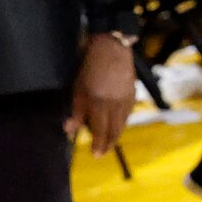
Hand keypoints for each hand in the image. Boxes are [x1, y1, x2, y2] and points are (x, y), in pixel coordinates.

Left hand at [68, 31, 135, 155]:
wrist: (112, 47)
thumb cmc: (90, 66)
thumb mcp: (78, 88)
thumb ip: (76, 111)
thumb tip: (69, 130)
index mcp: (100, 104)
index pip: (100, 130)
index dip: (98, 144)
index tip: (95, 155)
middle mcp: (115, 105)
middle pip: (114, 130)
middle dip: (109, 143)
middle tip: (103, 152)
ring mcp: (126, 99)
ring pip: (123, 123)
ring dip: (116, 134)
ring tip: (110, 141)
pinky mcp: (132, 93)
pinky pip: (128, 113)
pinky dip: (123, 121)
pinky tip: (119, 123)